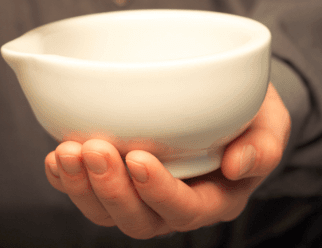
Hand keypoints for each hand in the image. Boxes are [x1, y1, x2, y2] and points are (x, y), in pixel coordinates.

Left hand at [45, 82, 289, 238]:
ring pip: (106, 211)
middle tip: (93, 149)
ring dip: (81, 185)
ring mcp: (140, 192)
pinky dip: (66, 179)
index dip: (159, 191)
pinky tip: (56, 157)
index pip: (185, 210)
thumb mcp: (267, 122)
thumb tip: (237, 165)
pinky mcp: (116, 176)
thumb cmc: (245, 115)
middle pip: (139, 219)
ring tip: (67, 151)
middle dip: (111, 189)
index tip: (139, 157)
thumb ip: (261, 145)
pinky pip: (86, 192)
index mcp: (213, 196)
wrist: (220, 104)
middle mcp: (172, 202)